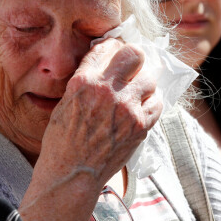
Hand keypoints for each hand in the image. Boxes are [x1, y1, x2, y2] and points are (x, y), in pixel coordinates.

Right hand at [19, 37, 161, 220]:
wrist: (71, 174)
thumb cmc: (62, 140)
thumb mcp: (65, 103)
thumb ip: (86, 81)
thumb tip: (106, 66)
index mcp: (83, 81)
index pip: (107, 47)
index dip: (113, 48)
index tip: (116, 53)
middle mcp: (106, 90)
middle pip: (135, 54)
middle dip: (134, 58)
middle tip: (131, 67)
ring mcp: (126, 108)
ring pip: (150, 78)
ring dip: (143, 83)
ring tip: (135, 92)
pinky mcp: (140, 126)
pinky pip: (157, 103)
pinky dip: (151, 103)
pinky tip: (141, 108)